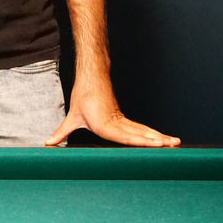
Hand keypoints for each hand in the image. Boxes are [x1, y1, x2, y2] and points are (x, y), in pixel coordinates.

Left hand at [45, 88, 179, 147]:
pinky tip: (161, 139)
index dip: (143, 142)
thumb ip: (61, 132)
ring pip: (144, 131)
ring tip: (175, 143)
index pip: (127, 137)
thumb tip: (47, 143)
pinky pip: (140, 128)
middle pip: (141, 134)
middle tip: (175, 145)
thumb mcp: (72, 117)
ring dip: (159, 137)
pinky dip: (151, 134)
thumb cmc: (82, 97)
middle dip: (158, 141)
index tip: (156, 145)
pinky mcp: (123, 119)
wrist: (90, 77)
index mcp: (106, 125)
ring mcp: (122, 120)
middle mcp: (117, 124)